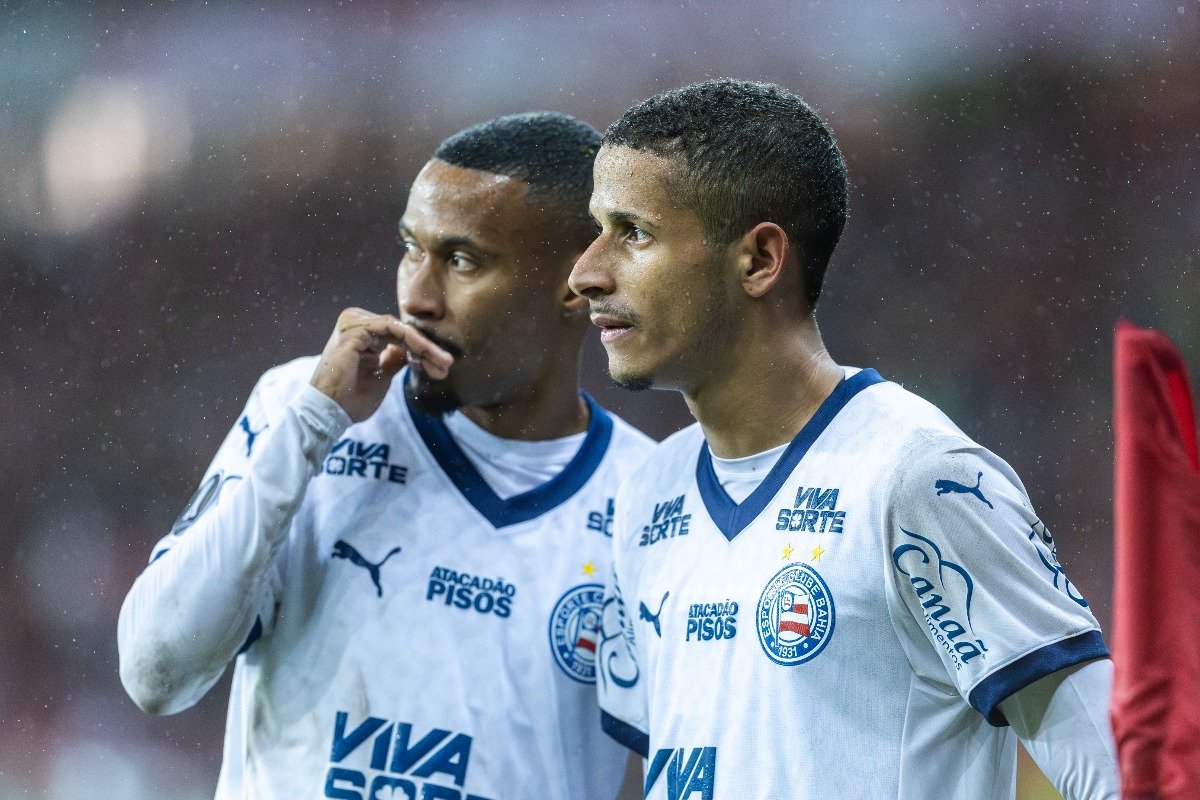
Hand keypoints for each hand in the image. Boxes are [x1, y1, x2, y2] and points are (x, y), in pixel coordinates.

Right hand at [310, 308, 452, 421]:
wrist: (329, 412)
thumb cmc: (351, 400)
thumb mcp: (382, 376)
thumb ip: (394, 360)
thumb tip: (410, 352)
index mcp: (361, 334)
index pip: (398, 337)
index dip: (422, 352)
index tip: (442, 369)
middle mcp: (356, 323)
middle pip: (402, 332)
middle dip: (428, 350)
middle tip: (448, 365)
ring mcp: (354, 322)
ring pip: (401, 330)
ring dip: (425, 347)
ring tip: (443, 363)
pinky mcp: (354, 328)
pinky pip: (393, 329)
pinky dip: (413, 341)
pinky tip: (427, 356)